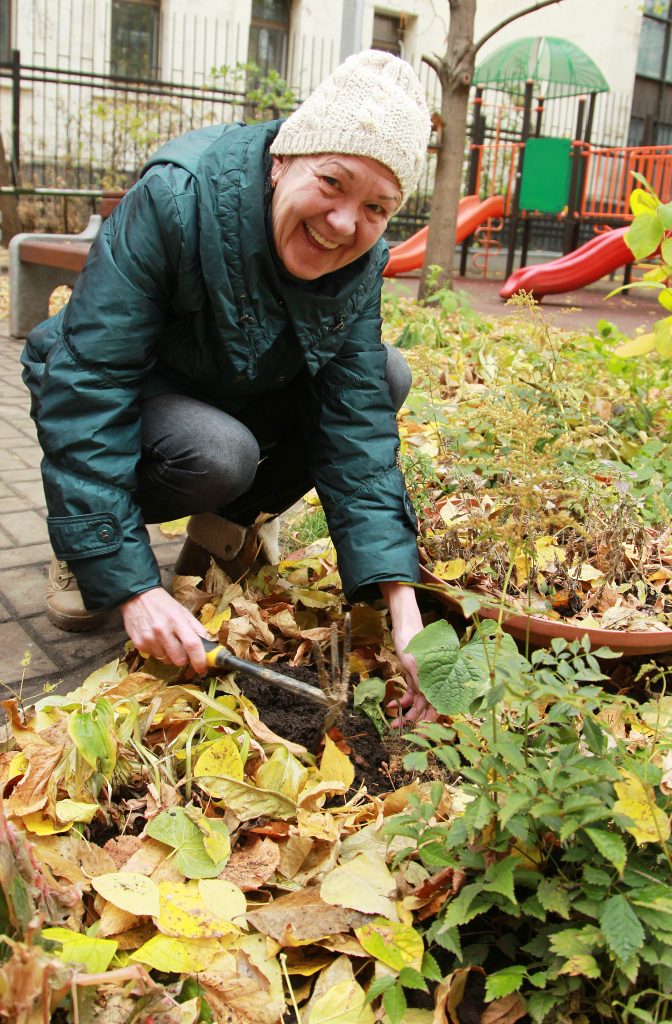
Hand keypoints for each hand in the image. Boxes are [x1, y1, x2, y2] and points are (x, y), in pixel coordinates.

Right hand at [121, 587, 208, 673]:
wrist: (136, 596)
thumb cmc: (163, 604)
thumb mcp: (183, 611)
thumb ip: (197, 628)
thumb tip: (209, 644)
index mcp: (177, 620)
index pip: (192, 645)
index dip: (199, 660)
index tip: (202, 668)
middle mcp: (162, 631)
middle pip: (179, 659)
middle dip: (184, 658)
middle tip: (182, 649)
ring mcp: (149, 639)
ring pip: (167, 660)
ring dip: (170, 655)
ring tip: (166, 640)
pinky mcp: (138, 644)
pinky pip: (154, 657)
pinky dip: (158, 652)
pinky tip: (156, 639)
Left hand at [379, 581, 438, 727]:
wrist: (405, 623)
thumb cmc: (411, 640)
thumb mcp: (413, 663)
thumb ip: (420, 683)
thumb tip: (425, 704)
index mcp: (436, 678)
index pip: (436, 705)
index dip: (428, 720)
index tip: (418, 731)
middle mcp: (432, 680)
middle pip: (426, 706)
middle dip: (413, 720)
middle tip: (398, 728)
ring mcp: (423, 677)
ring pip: (417, 702)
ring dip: (405, 712)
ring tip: (392, 720)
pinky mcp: (414, 674)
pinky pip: (411, 692)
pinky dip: (402, 699)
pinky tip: (390, 703)